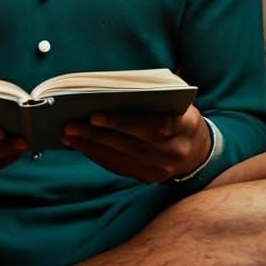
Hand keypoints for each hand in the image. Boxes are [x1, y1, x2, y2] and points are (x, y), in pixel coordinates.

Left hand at [60, 104, 210, 183]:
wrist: (198, 151)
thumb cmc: (180, 115)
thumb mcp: (177, 100)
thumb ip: (155, 93)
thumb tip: (117, 88)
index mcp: (182, 128)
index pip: (149, 126)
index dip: (121, 122)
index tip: (94, 116)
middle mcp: (172, 152)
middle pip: (129, 144)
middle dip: (96, 135)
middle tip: (70, 125)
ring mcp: (159, 169)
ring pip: (120, 158)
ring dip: (90, 146)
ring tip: (67, 134)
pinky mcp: (147, 178)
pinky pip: (119, 167)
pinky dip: (97, 156)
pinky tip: (80, 146)